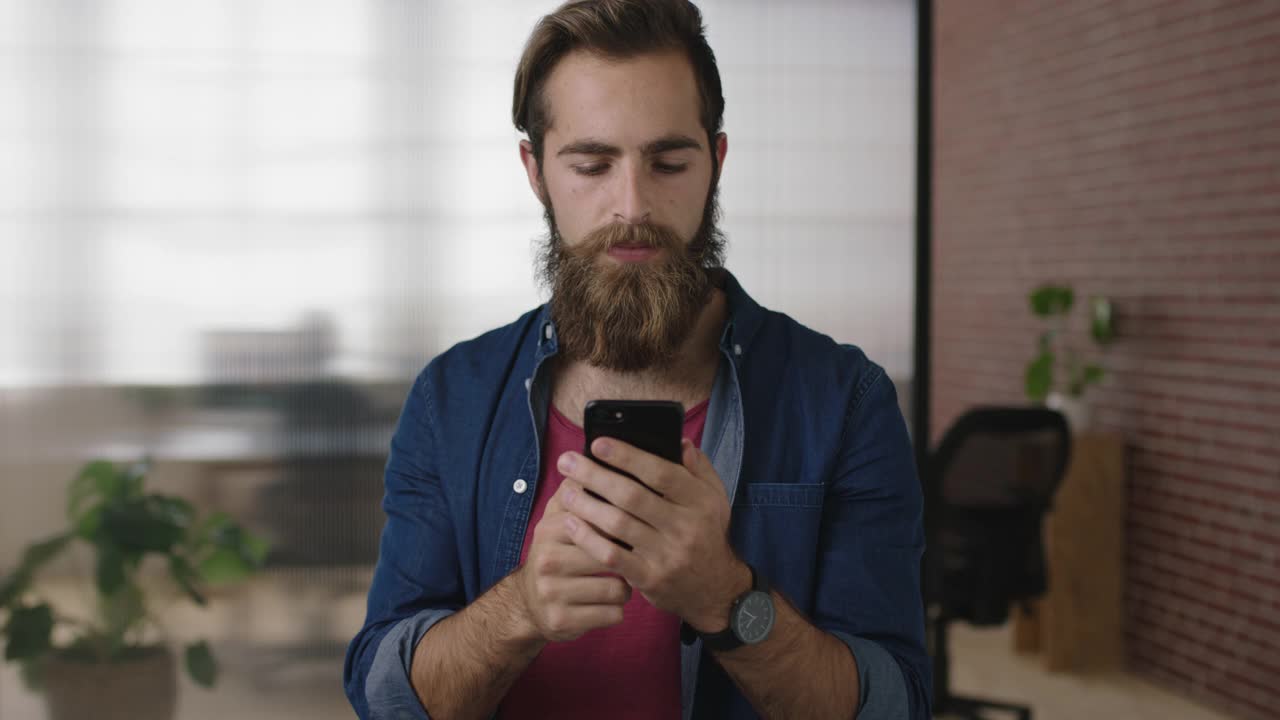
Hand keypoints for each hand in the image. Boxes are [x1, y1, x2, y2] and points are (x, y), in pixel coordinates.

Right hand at [514, 482, 632, 642]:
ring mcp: (552, 592)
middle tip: (635, 556)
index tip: (639, 525)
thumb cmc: (557, 553)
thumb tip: (598, 456)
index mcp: (551, 528)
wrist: (527, 604)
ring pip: (617, 587)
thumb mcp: (560, 518)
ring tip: (620, 581)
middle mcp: (547, 559)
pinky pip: (612, 614)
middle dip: (629, 557)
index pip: (600, 518)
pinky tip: (610, 604)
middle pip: (611, 554)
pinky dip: (617, 609)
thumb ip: (579, 491)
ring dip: (626, 586)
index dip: (626, 522)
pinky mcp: (561, 621)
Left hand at [557, 438, 750, 632]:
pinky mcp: (650, 578)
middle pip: (631, 496)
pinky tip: (571, 525)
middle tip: (566, 462)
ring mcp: (667, 555)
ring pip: (617, 524)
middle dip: (594, 475)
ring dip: (585, 505)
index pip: (660, 473)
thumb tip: (680, 442)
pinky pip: (612, 556)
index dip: (627, 456)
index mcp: (700, 501)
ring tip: (564, 491)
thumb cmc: (708, 535)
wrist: (717, 590)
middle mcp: (685, 527)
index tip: (597, 443)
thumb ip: (699, 469)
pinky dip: (588, 539)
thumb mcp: (715, 499)